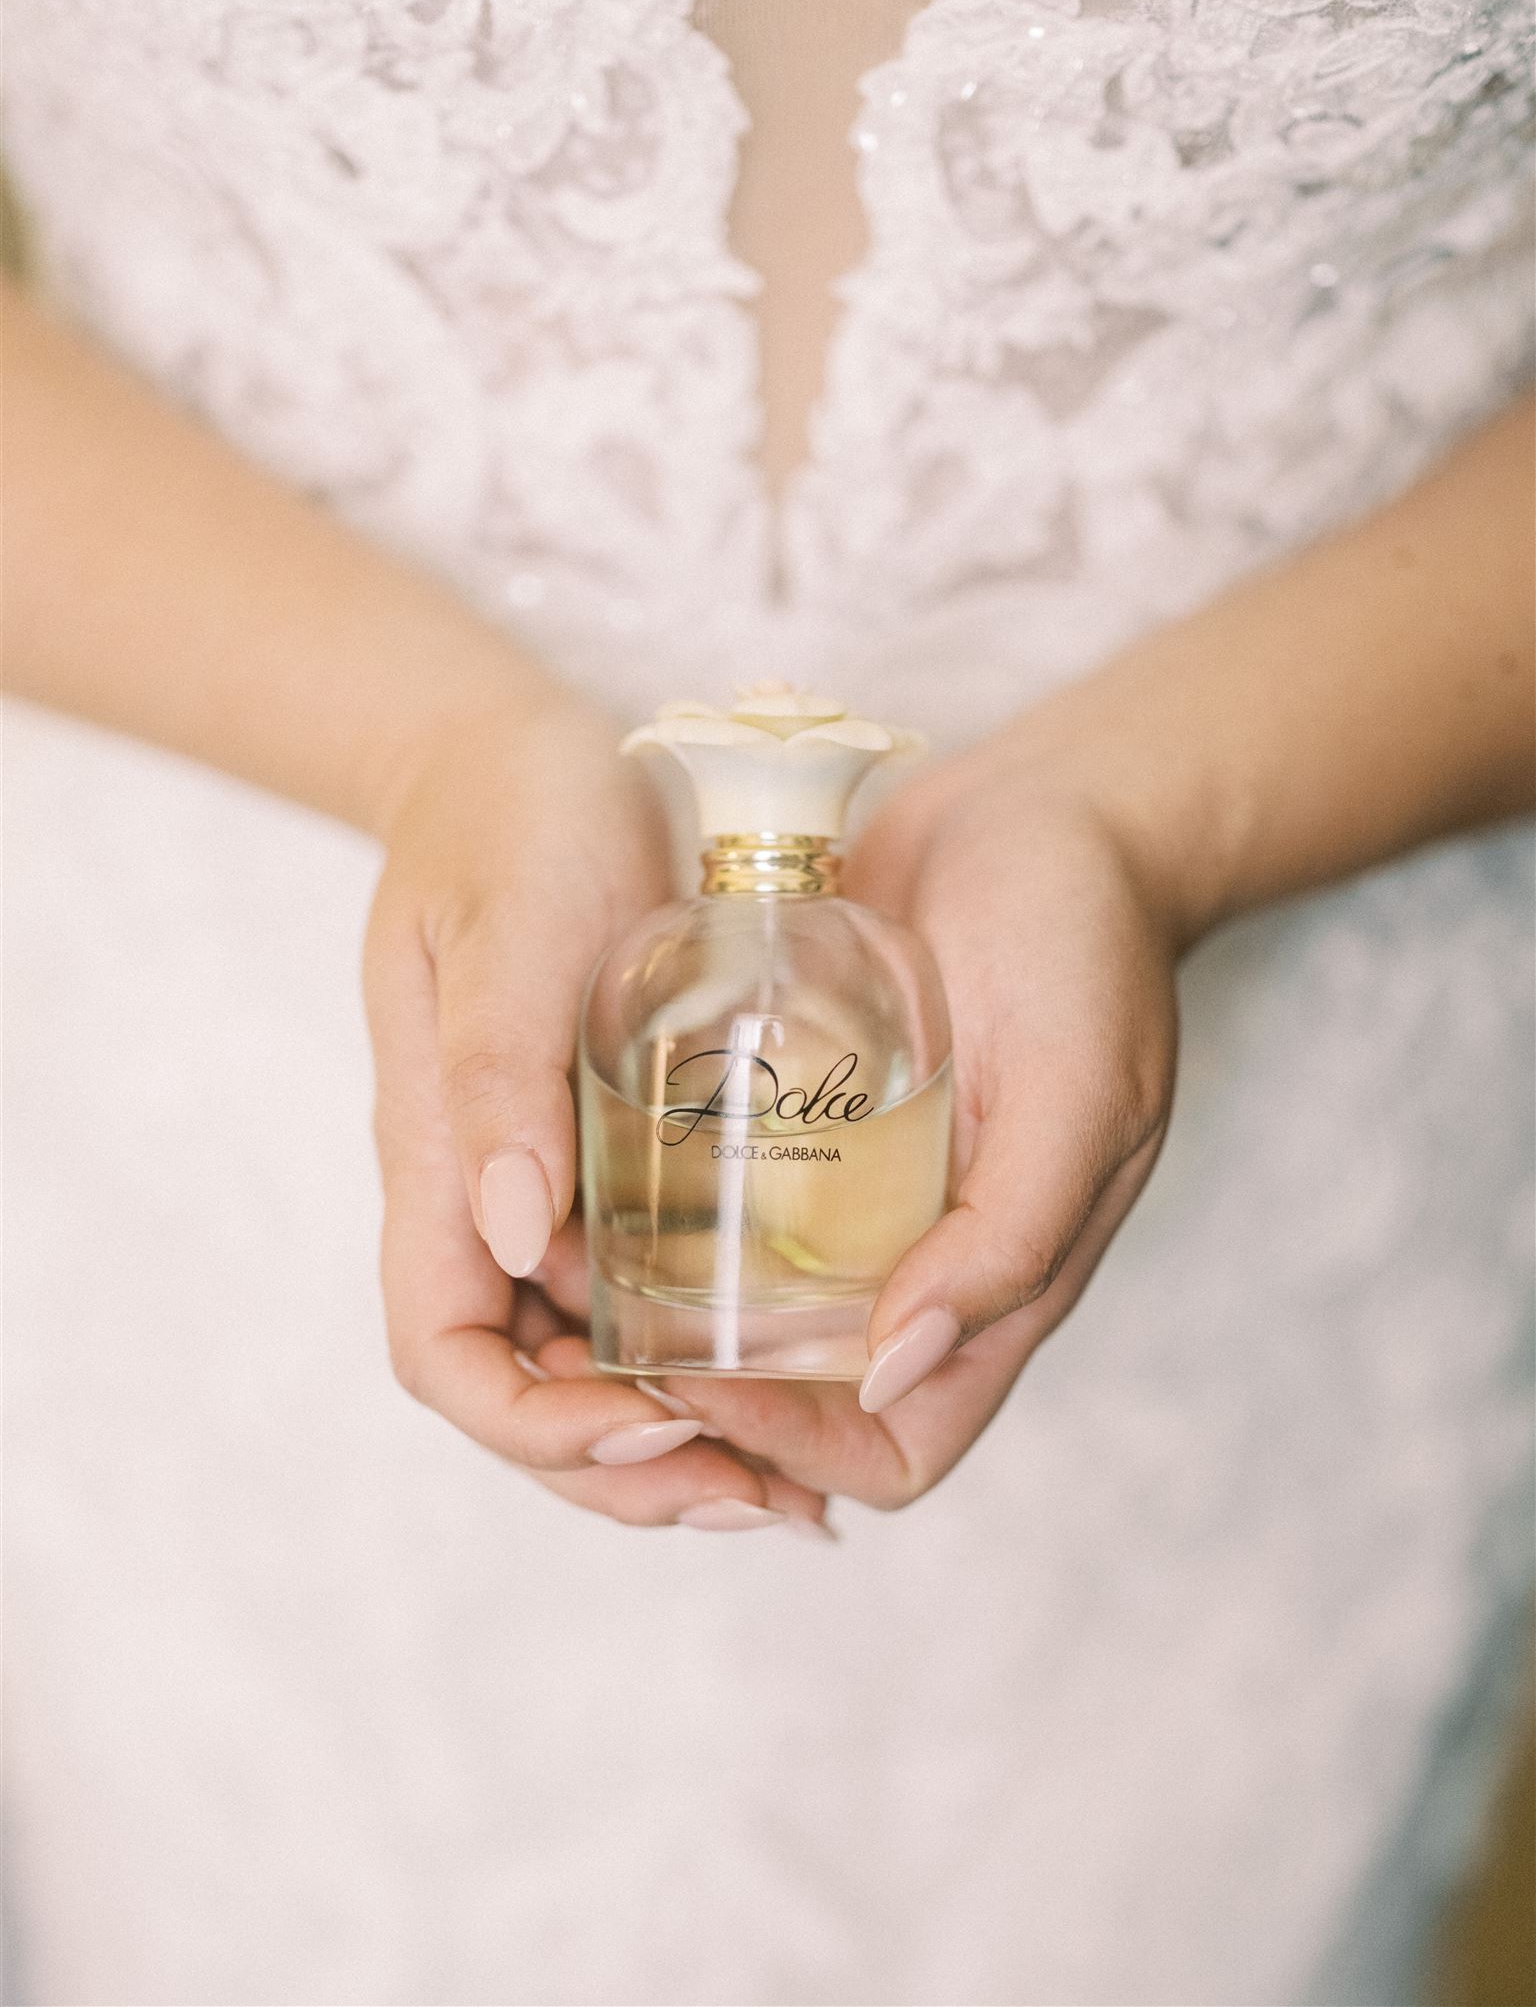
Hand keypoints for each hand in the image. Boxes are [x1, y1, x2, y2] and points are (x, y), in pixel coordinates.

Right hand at [363, 686, 833, 1532]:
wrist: (523, 753)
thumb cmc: (506, 822)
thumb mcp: (505, 929)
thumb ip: (496, 1074)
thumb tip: (519, 1236)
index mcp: (438, 1163)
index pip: (452, 1357)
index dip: (542, 1429)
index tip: (662, 1428)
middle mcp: (486, 1196)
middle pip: (528, 1390)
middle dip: (634, 1471)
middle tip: (768, 1500)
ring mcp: (544, 1178)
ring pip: (589, 1356)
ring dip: (681, 1431)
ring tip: (798, 1475)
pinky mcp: (605, 1146)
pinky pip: (640, 1281)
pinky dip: (703, 1343)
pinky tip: (796, 1357)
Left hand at [639, 724, 1182, 1510]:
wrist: (1046, 806)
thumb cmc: (1085, 943)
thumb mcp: (1078, 1088)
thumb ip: (1012, 1236)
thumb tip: (894, 1370)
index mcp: (995, 1288)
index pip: (890, 1447)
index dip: (793, 1446)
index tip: (695, 1377)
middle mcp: (913, 1260)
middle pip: (796, 1399)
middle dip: (696, 1401)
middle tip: (591, 1342)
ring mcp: (853, 1188)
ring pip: (743, 1309)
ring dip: (656, 1316)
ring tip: (561, 1276)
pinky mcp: (803, 1111)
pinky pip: (724, 1194)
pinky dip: (657, 1209)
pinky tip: (586, 1177)